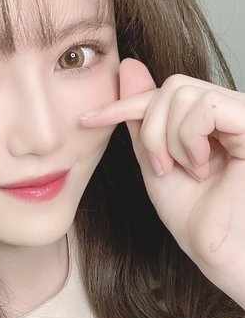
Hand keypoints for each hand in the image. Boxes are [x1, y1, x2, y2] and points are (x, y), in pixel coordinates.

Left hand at [80, 58, 244, 307]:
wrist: (219, 250)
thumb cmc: (195, 214)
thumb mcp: (154, 161)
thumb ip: (143, 119)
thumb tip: (129, 66)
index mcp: (207, 118)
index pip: (162, 92)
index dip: (123, 104)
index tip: (88, 120)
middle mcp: (229, 110)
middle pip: (171, 87)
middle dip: (152, 130)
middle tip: (163, 167)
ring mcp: (242, 114)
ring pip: (182, 93)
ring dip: (169, 139)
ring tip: (187, 170)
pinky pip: (205, 106)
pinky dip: (189, 138)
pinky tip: (201, 165)